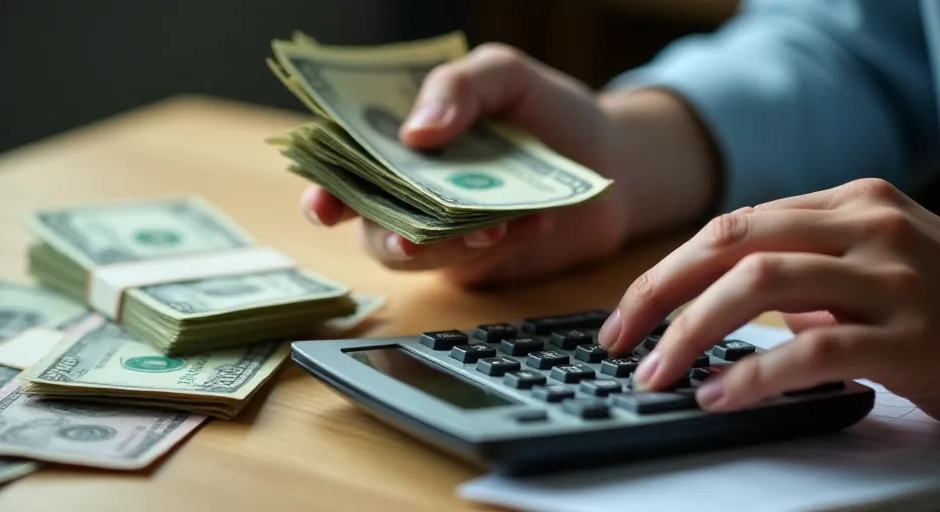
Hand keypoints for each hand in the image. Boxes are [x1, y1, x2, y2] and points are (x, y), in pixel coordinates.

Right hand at [301, 43, 718, 286]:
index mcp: (402, 143)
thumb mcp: (504, 75)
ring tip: (491, 228)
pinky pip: (471, 266)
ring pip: (416, 255)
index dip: (325, 189)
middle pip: (369, 222)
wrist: (616, 160)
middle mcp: (412, 191)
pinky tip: (534, 222)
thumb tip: (414, 132)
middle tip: (410, 236)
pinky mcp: (481, 263)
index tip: (323, 206)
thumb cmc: (548, 111)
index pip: (344, 167)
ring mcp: (444, 231)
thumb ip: (458, 87)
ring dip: (445, 247)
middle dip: (383, 233)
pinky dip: (497, 249)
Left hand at [599, 178, 939, 421]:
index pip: (732, 227)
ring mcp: (893, 278)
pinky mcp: (912, 336)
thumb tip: (710, 298)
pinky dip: (754, 374)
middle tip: (620, 340)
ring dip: (693, 333)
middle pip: (733, 245)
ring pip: (761, 287)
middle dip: (661, 293)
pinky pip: (813, 349)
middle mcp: (868, 227)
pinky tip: (720, 397)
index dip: (668, 271)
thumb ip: (800, 271)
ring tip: (658, 374)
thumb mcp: (868, 270)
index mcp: (849, 204)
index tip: (627, 313)